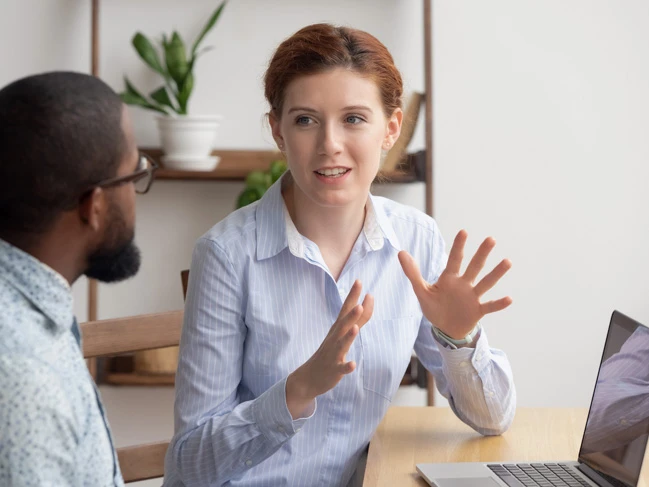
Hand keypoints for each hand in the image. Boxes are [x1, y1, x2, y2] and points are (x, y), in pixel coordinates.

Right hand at [286, 280, 372, 417]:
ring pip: (341, 344)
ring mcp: (333, 354)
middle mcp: (334, 339)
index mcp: (337, 329)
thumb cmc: (330, 352)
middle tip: (360, 302)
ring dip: (348, 336)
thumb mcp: (343, 333)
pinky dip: (346, 366)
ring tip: (355, 328)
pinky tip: (352, 364)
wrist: (309, 377)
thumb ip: (359, 318)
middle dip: (351, 314)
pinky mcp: (333, 370)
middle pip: (343, 324)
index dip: (352, 296)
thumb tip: (368, 300)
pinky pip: (340, 368)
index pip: (345, 309)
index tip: (359, 281)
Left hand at [398, 229, 511, 339]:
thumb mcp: (421, 291)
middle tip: (491, 239)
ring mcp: (472, 297)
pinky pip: (489, 306)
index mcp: (449, 278)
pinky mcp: (477, 311)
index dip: (458, 246)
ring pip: (485, 283)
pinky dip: (499, 304)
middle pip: (474, 266)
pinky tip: (509, 298)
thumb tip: (401, 252)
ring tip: (507, 261)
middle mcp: (464, 284)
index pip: (454, 259)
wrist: (445, 329)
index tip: (463, 231)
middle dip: (481, 253)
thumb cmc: (435, 307)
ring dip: (496, 273)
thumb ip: (412, 273)